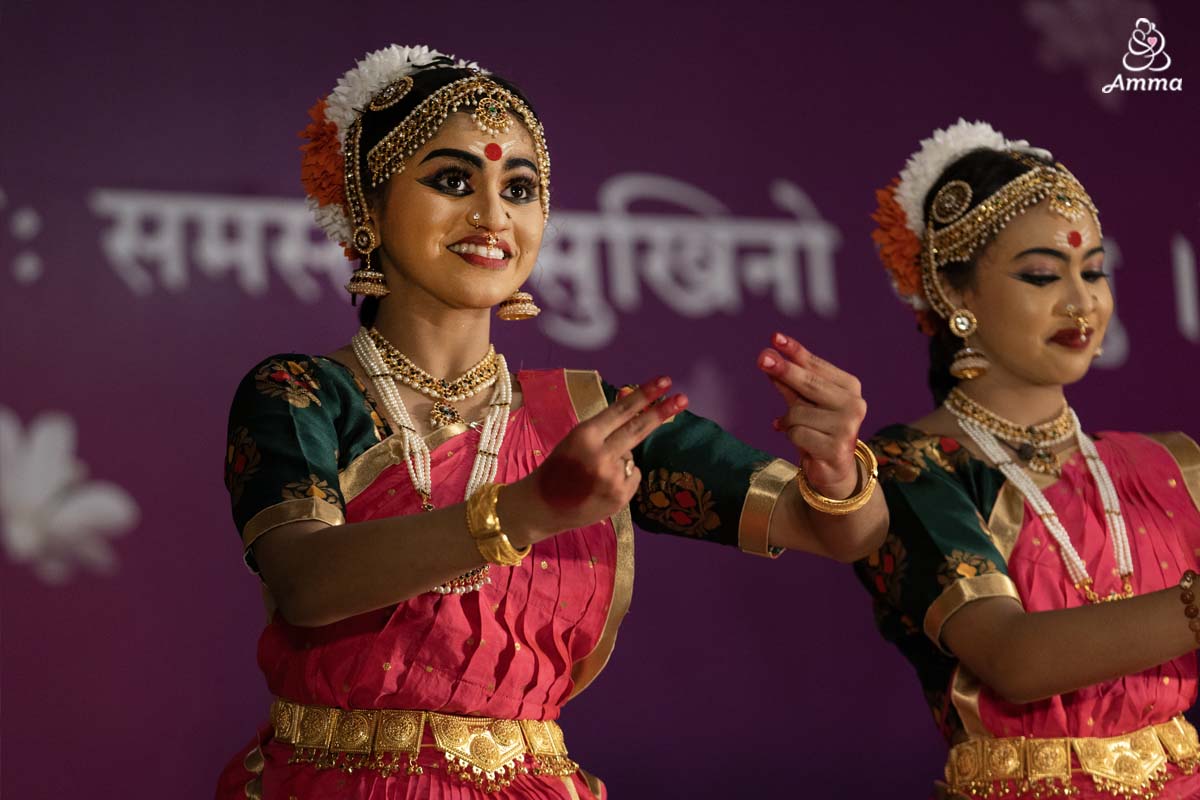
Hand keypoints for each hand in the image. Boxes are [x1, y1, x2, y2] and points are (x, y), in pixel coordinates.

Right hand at [501, 377, 687, 543]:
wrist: (542, 506)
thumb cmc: (559, 468)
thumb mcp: (575, 440)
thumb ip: (605, 426)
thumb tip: (633, 403)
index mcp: (584, 436)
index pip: (621, 410)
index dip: (644, 395)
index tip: (665, 381)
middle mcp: (600, 455)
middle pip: (638, 429)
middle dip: (661, 412)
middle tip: (683, 398)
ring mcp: (612, 478)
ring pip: (632, 455)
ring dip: (621, 459)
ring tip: (595, 474)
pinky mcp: (621, 497)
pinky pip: (634, 475)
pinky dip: (624, 478)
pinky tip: (602, 486)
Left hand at [758, 332, 867, 499]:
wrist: (833, 470)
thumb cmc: (817, 430)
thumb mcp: (802, 403)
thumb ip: (789, 383)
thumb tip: (769, 357)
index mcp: (850, 387)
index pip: (816, 366)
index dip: (795, 352)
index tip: (775, 338)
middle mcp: (854, 404)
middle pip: (809, 384)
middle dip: (784, 371)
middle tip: (762, 358)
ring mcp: (848, 427)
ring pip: (798, 413)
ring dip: (789, 422)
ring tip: (799, 431)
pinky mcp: (836, 448)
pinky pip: (797, 433)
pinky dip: (791, 437)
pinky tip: (803, 444)